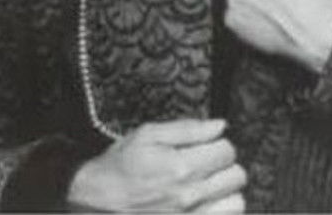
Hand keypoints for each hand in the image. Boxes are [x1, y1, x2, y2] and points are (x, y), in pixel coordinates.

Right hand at [67, 118, 245, 211]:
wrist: (94, 206)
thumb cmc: (119, 169)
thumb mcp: (147, 135)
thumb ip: (188, 129)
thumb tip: (220, 125)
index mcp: (180, 167)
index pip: (227, 150)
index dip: (218, 142)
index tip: (207, 144)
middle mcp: (189, 197)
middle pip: (237, 176)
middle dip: (225, 165)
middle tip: (207, 163)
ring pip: (237, 203)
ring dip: (226, 192)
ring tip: (209, 186)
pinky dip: (221, 211)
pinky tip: (206, 204)